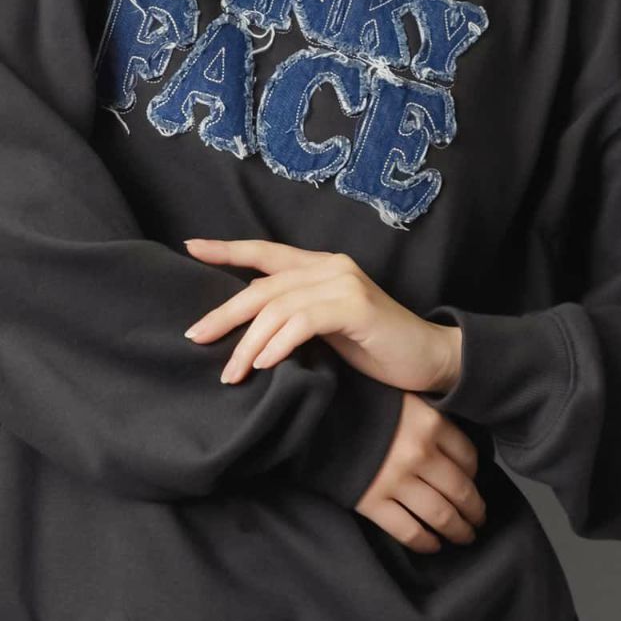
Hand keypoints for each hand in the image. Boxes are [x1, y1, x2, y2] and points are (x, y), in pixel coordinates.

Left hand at [182, 238, 461, 394]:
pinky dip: (279, 344)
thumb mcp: (329, 328)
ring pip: (278, 307)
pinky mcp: (356, 306)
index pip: (266, 253)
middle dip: (224, 313)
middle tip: (195, 338)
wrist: (430, 359)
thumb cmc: (377, 348)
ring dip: (249, 343)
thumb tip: (248, 333)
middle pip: (263, 286)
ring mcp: (344, 283)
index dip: (227, 249)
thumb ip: (296, 318)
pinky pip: (304, 322)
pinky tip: (265, 364)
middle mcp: (330, 266)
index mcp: (321, 267)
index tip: (190, 247)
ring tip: (232, 373)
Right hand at [354, 392, 486, 551]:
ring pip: (440, 515)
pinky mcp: (373, 503)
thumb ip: (429, 418)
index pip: (468, 456)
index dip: (475, 473)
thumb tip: (452, 447)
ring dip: (458, 530)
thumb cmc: (361, 403)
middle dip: (475, 509)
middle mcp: (419, 454)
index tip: (474, 482)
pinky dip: (425, 542)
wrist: (315, 416)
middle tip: (479, 519)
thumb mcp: (404, 398)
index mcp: (430, 424)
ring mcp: (396, 481)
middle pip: (460, 490)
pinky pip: (408, 530)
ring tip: (465, 536)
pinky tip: (433, 545)